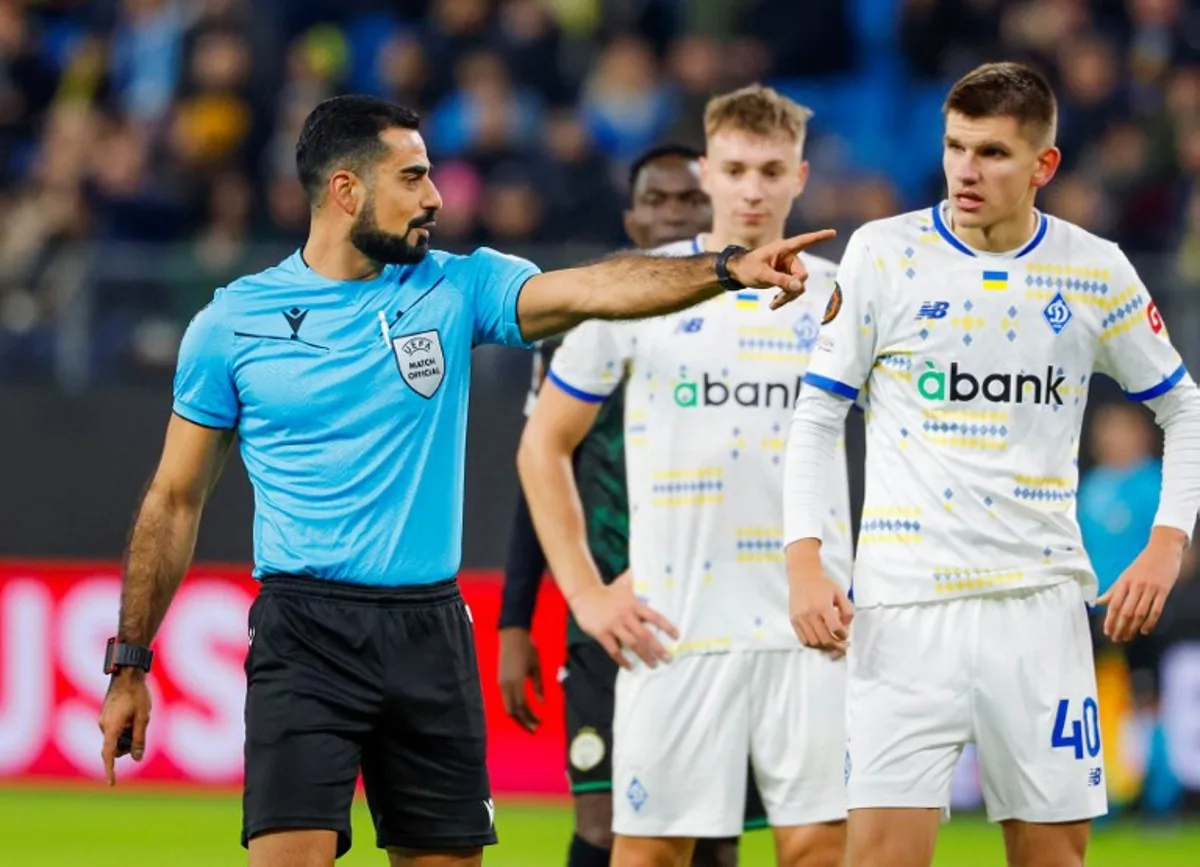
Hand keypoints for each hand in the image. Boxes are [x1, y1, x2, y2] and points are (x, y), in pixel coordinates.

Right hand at [98, 670, 151, 785]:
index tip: (112, 783)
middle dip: (127, 746)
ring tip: (138, 718)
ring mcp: (103, 720)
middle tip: (141, 730)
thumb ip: (139, 739)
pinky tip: (133, 714)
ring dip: (127, 736)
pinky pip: (114, 730)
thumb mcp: (143, 718)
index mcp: (111, 728)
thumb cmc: (137, 694)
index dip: (110, 770)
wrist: (127, 674)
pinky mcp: (105, 716)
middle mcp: (103, 726)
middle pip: (114, 748)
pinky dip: (124, 729)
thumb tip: (137, 758)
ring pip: (115, 739)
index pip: (108, 754)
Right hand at [498, 627, 543, 732]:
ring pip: (507, 706)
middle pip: (512, 710)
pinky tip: (521, 710)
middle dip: (523, 721)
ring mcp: (500, 683)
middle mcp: (505, 685)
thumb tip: (541, 702)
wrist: (511, 634)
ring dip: (517, 716)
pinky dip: (513, 708)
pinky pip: (505, 699)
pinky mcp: (499, 680)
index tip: (540, 724)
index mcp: (516, 682)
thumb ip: (538, 685)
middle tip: (535, 728)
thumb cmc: (527, 649)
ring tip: (529, 722)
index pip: (521, 707)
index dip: (530, 717)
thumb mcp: (536, 666)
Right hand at [569, 572, 678, 668]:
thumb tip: (647, 570)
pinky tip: (630, 666)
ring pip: (632, 644)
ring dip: (644, 656)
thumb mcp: (623, 584)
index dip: (666, 626)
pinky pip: (614, 650)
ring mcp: (613, 625)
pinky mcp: (601, 633)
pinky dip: (622, 660)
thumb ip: (636, 580)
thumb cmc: (607, 592)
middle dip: (658, 648)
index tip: (676, 636)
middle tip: (668, 659)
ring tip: (653, 665)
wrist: (585, 595)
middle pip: (645, 635)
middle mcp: (625, 615)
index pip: (654, 616)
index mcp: (633, 604)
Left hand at [727, 228, 836, 309]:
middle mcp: (789, 257)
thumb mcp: (762, 274)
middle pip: (802, 274)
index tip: (833, 233)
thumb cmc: (748, 267)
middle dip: (793, 288)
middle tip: (779, 299)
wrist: (738, 273)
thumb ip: (780, 280)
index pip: (804, 241)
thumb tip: (800, 285)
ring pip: (799, 285)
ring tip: (774, 304)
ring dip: (789, 296)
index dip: (819, 237)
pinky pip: (793, 289)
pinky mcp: (787, 278)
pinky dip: (786, 298)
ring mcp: (789, 268)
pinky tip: (774, 304)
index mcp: (784, 249)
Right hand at [789, 560, 853, 657]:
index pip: (835, 629)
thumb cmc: (822, 583)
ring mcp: (800, 618)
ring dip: (824, 647)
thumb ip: (847, 610)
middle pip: (825, 639)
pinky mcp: (793, 620)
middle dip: (836, 646)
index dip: (843, 636)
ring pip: (814, 642)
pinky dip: (813, 644)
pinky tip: (819, 640)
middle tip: (842, 646)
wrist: (802, 575)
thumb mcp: (839, 593)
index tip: (846, 636)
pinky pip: (803, 639)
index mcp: (823, 606)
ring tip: (831, 644)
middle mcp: (810, 613)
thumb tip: (846, 627)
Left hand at [1098, 528, 1185, 641]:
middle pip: (1125, 611)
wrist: (1162, 549)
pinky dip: (1150, 622)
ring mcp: (1150, 588)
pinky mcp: (1163, 590)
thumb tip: (1096, 602)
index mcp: (1123, 582)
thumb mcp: (1125, 576)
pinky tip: (1144, 630)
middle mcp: (1135, 586)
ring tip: (1128, 637)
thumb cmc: (1142, 564)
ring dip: (1133, 627)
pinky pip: (1156, 610)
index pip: (1114, 604)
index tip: (1107, 631)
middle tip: (1117, 638)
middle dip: (1120, 627)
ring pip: (1140, 613)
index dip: (1110, 620)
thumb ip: (1113, 591)